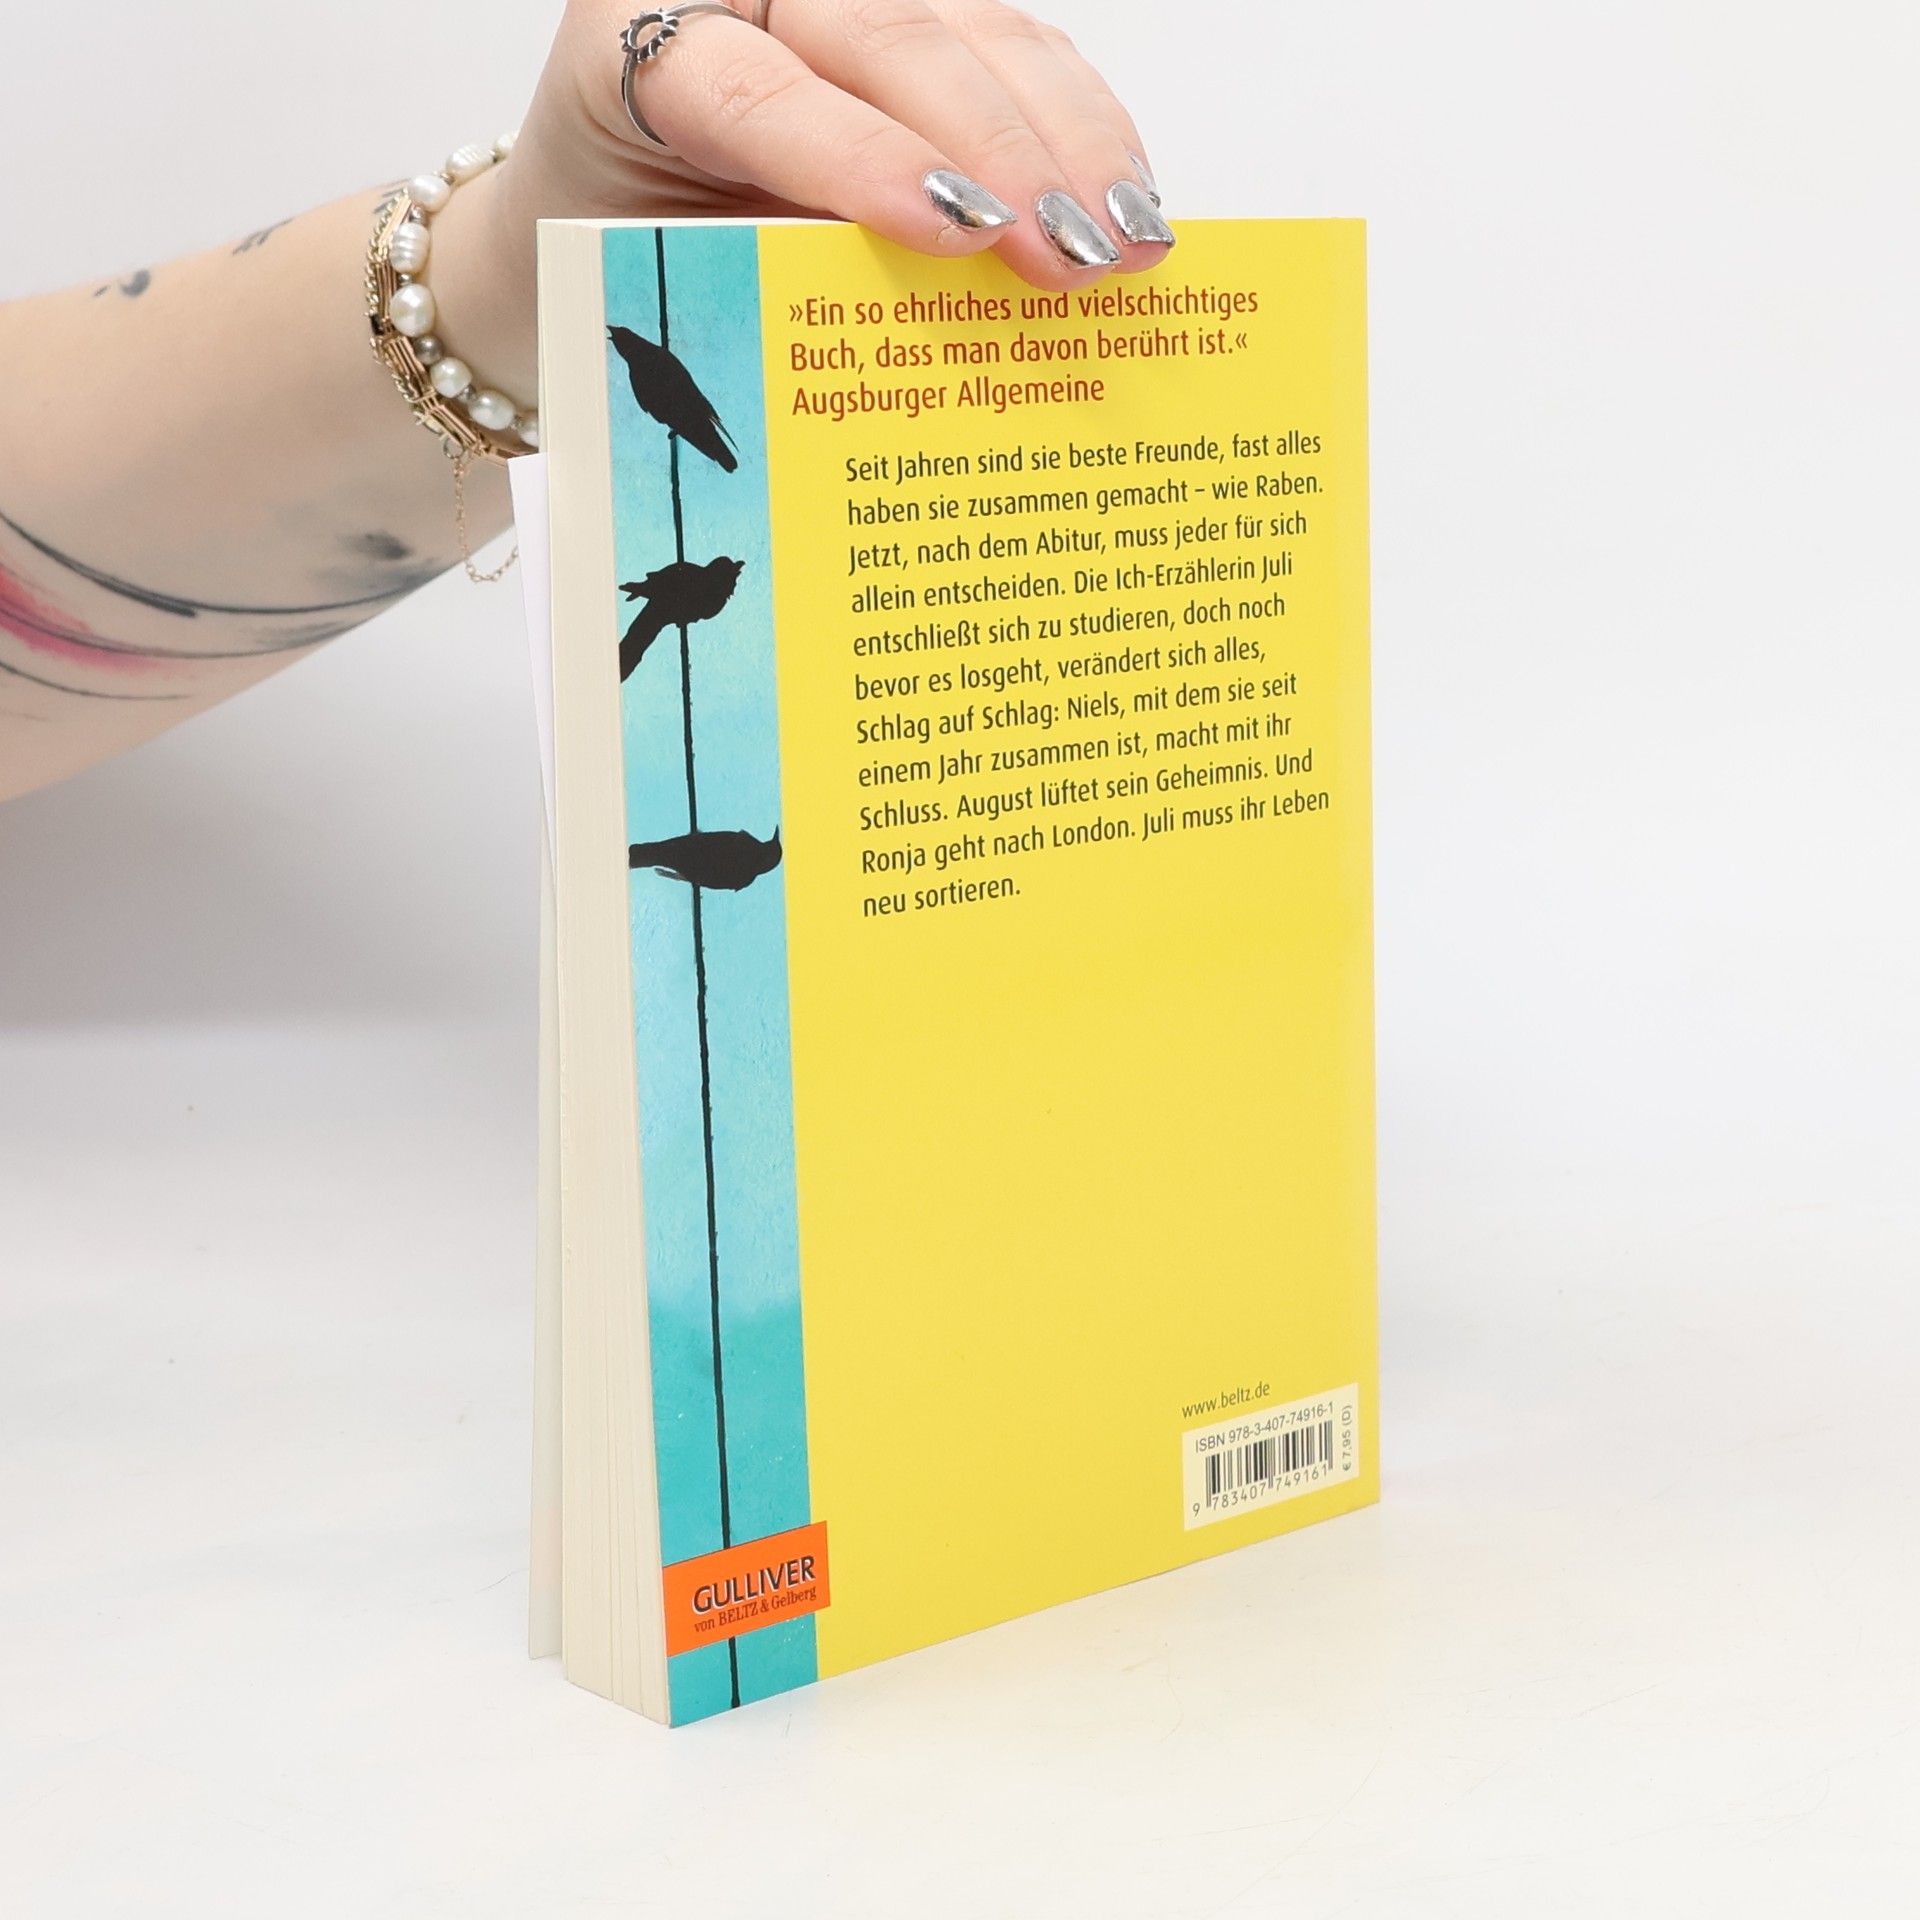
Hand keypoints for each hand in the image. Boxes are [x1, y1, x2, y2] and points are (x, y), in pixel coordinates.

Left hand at [498, 0, 1169, 293]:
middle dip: (1003, 153)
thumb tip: (928, 329)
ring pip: (979, 31)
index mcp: (642, 47)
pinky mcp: (914, 12)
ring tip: (1128, 239)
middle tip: (1074, 257)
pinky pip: (1014, 46)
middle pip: (894, 38)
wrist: (604, 200)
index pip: (763, 93)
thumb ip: (772, 278)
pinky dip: (1081, 123)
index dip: (866, 159)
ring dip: (1071, 136)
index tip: (959, 233)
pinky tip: (1126, 197)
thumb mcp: (671, 277)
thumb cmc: (628, 246)